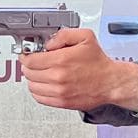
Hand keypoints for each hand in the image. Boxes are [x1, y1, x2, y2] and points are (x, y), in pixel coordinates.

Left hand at [20, 28, 137, 112]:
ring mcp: (59, 91)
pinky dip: (37, 91)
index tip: (27, 55)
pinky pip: (39, 98)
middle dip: (28, 67)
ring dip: (32, 79)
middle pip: (29, 73)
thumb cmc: (99, 62)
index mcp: (62, 60)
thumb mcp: (85, 37)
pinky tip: (43, 85)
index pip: (30, 60)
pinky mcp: (61, 102)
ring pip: (32, 86)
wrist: (110, 82)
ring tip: (39, 74)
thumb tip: (48, 43)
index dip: (26, 56)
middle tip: (33, 63)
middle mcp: (58, 77)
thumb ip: (63, 35)